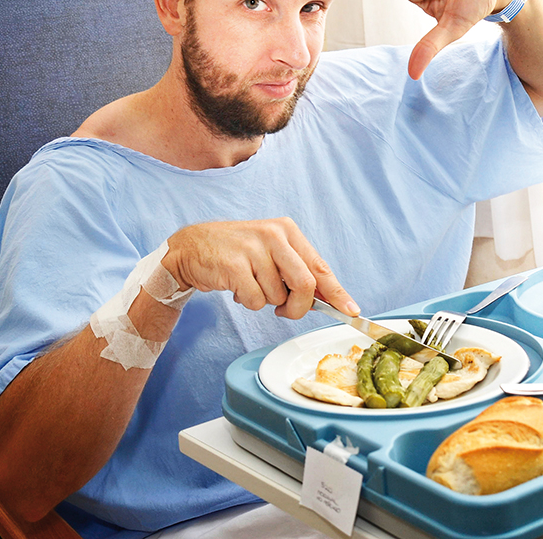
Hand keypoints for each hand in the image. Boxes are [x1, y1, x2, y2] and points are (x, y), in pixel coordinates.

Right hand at [163, 218, 357, 318]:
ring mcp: (254, 249)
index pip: (320, 267)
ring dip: (266, 301)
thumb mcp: (271, 252)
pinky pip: (255, 301)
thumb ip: (297, 271)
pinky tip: (237, 287)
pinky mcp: (235, 265)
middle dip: (299, 307)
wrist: (191, 248)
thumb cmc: (236, 254)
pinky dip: (248, 302)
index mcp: (287, 230)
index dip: (337, 292)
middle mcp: (274, 235)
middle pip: (305, 284)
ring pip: (278, 296)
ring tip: (250, 284)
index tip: (351, 310)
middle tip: (286, 311)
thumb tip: (327, 299)